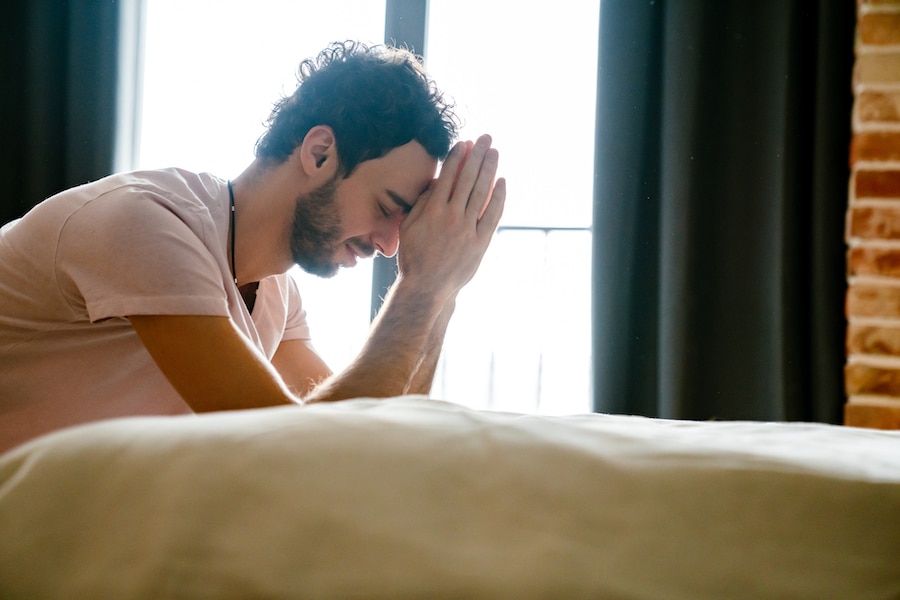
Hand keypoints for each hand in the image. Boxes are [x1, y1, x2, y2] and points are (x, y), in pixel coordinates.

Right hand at [397, 134, 506, 300]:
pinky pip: (492, 215)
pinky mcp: (480, 243)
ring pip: (481, 192)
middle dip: (477, 155)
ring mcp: (467, 230)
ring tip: (494, 152)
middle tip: (485, 137)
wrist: (426, 287)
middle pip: (467, 178)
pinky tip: (502, 181)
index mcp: (431, 210)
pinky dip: (498, 197)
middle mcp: (451, 216)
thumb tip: (438, 180)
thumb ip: (422, 202)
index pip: (448, 175)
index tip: (465, 142)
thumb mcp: (409, 226)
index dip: (457, 156)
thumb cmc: (414, 256)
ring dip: (489, 169)